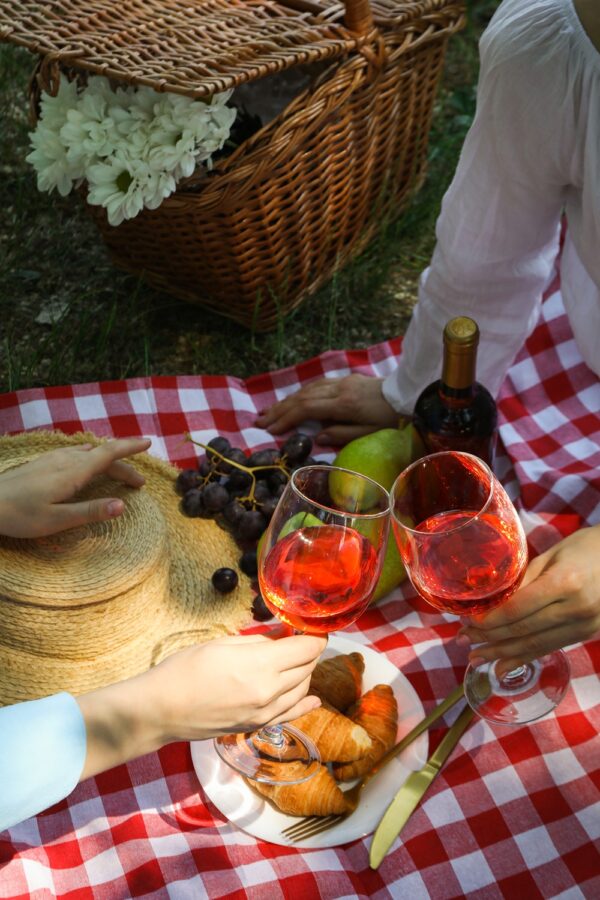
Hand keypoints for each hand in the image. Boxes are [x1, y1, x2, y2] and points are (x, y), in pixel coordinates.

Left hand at [0, 438, 150, 537]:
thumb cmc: (20, 515)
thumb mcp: (57, 520)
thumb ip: (90, 511)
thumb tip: (122, 506)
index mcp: (74, 473)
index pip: (109, 454)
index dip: (129, 448)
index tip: (148, 443)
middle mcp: (66, 460)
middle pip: (102, 457)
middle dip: (124, 466)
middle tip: (139, 483)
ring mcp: (53, 459)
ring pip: (89, 454)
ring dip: (108, 462)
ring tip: (118, 473)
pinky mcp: (43, 463)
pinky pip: (75, 454)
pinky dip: (92, 459)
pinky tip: (87, 465)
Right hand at [77, 633, 326, 778]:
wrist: (162, 710)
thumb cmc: (186, 669)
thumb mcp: (223, 643)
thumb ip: (258, 640)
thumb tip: (281, 636)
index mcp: (262, 666)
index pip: (306, 649)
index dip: (314, 636)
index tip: (312, 627)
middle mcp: (270, 692)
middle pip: (307, 668)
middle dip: (308, 652)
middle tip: (300, 640)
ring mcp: (265, 713)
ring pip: (302, 690)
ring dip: (304, 673)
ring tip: (295, 660)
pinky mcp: (257, 726)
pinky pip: (290, 714)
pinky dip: (304, 703)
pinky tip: (313, 699)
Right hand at [256, 374, 399, 445]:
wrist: (408, 394)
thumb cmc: (391, 419)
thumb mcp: (369, 433)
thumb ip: (342, 435)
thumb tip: (317, 438)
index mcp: (343, 404)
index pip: (306, 409)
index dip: (286, 419)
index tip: (270, 430)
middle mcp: (338, 389)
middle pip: (301, 397)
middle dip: (278, 409)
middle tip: (259, 421)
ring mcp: (341, 382)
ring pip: (306, 389)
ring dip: (286, 400)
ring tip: (269, 411)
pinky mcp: (345, 380)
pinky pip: (316, 385)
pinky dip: (300, 393)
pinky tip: (292, 400)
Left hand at [458, 525, 599, 674]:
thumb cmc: (587, 547)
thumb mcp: (552, 555)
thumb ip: (524, 579)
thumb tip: (493, 601)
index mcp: (565, 583)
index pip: (518, 610)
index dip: (490, 620)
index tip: (467, 623)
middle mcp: (576, 609)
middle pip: (524, 630)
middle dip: (490, 639)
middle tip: (462, 642)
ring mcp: (585, 625)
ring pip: (536, 645)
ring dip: (503, 654)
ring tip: (477, 658)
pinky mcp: (589, 634)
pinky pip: (551, 648)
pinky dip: (525, 658)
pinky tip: (504, 666)